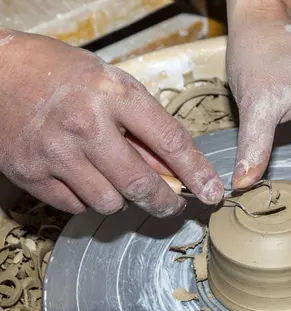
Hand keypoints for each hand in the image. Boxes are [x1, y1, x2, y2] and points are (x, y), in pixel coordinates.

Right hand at [0, 29, 223, 216]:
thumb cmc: (64, 75)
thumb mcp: (113, 86)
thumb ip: (144, 128)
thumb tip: (176, 170)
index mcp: (114, 94)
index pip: (170, 141)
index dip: (197, 173)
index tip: (212, 192)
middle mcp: (86, 124)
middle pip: (141, 184)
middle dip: (167, 203)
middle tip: (174, 205)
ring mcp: (55, 151)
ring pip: (109, 203)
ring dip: (122, 199)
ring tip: (115, 178)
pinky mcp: (30, 172)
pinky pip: (75, 206)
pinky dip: (87, 199)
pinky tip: (83, 178)